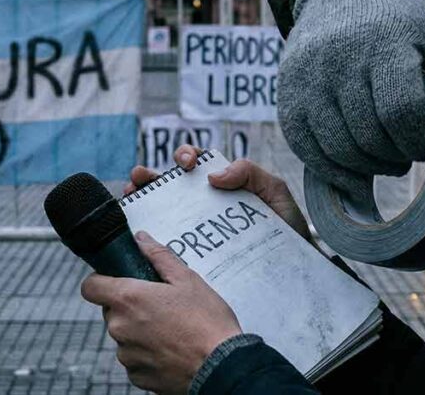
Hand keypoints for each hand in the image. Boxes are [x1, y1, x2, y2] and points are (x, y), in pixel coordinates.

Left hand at [81, 231, 242, 393]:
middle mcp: (120, 327)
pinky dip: (148, 354)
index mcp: (129, 299)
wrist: (223, 365)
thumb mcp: (187, 279)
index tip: (118, 281)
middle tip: (161, 306)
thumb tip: (142, 240)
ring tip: (171, 330)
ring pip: (124, 336)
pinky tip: (171, 350)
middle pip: (112, 311)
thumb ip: (159, 256)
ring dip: (140, 331)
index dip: (102, 281)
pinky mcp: (136, 376)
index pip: (90, 287)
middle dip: (130, 307)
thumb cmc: (208, 322)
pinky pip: (135, 359)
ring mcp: (127, 354)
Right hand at [124, 144, 311, 241]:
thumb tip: (213, 176)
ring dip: (140, 198)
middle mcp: (203, 203)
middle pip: (167, 185)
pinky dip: (149, 234)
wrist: (293, 269)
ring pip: (160, 209)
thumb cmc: (285, 226)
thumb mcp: (274, 192)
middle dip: (148, 177)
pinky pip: (166, 241)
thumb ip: (250, 172)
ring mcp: (195, 227)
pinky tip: (139, 233)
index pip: (194, 162)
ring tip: (131, 195)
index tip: (186, 165)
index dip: (184, 156)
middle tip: (140, 178)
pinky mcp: (192, 252)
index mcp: (220, 183)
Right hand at [278, 0, 424, 193]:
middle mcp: (338, 57)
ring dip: (366, 166)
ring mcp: (307, 78)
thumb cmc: (400, 21)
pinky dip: (332, 170)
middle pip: (368, 135)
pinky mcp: (286, 95)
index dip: (416, 141)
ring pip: (337, 148)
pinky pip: (306, 149)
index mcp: (383, 41)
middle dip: (394, 157)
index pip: (399, 111)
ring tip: (385, 159)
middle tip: (407, 154)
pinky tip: (354, 170)